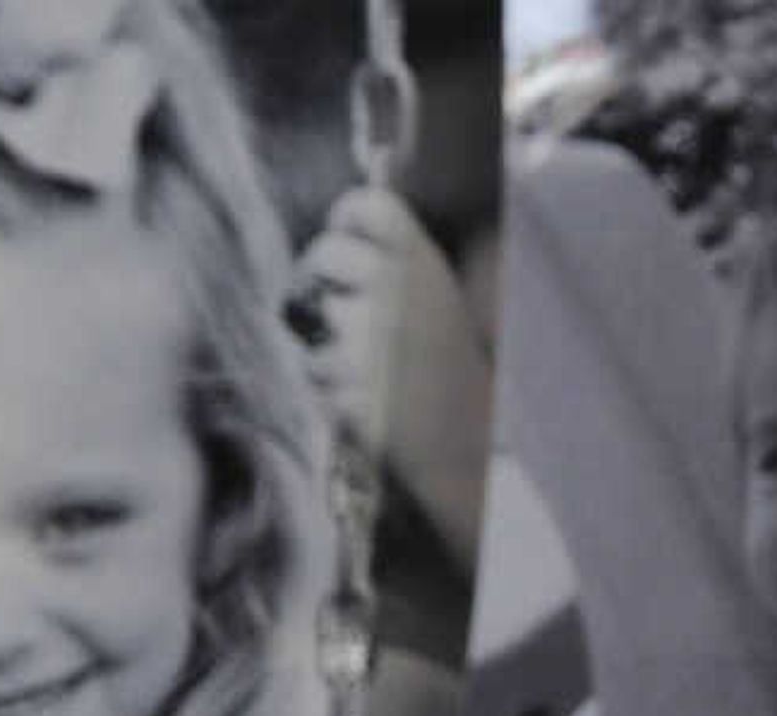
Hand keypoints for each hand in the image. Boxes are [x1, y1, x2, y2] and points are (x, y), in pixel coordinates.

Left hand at [292, 186, 488, 559]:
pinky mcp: (349, 388)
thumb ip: (400, 259)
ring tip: (365, 366)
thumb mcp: (439, 302)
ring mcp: (371, 342)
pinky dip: (328, 386)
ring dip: (324, 340)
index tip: (347, 240)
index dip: (345, 219)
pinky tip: (366, 400)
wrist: (465, 454)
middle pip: (322, 256)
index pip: (364, 208)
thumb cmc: (448, 375)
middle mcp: (398, 294)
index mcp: (426, 268)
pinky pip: (313, 369)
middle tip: (339, 311)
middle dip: (318, 282)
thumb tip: (354, 201)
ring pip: (311, 317)